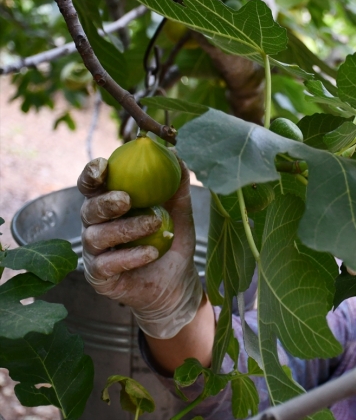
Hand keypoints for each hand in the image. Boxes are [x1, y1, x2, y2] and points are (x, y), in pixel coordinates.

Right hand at [78, 157, 203, 338]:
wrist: (178, 284)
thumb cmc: (173, 243)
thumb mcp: (180, 214)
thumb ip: (177, 188)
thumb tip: (178, 157)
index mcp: (110, 205)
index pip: (93, 185)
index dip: (92, 174)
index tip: (104, 166)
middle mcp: (96, 226)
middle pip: (89, 209)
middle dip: (105, 202)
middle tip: (126, 199)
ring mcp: (95, 252)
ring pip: (97, 236)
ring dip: (125, 229)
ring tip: (153, 224)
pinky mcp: (99, 276)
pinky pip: (107, 264)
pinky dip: (129, 256)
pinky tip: (151, 253)